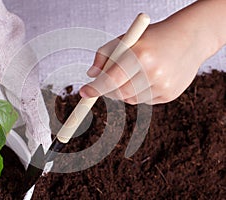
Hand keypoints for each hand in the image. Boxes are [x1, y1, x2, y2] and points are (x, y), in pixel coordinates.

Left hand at [0, 0, 51, 155]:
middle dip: (3, 123)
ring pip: (7, 99)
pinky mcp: (12, 67)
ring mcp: (19, 73)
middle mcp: (26, 80)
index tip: (42, 156)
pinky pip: (2, 87)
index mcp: (23, 83)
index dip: (40, 139)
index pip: (37, 119)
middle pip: (21, 112)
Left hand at [80, 0, 224, 104]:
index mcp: (140, 54)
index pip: (111, 79)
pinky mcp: (170, 94)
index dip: (95, 88)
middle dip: (108, 90)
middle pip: (119, 93)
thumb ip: (104, 55)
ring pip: (130, 99)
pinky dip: (140, 93)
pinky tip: (150, 78)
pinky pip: (144, 101)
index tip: (84, 92)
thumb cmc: (153, 37)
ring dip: (124, 91)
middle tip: (106, 82)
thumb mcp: (127, 38)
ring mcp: (163, 85)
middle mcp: (153, 72)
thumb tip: (91, 75)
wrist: (190, 38)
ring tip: (135, 73)